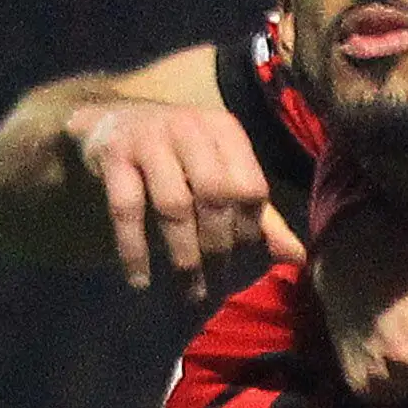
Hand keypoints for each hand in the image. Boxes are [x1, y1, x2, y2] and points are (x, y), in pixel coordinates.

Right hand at [65, 99, 304, 300]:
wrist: (110, 117)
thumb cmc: (177, 151)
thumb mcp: (220, 171)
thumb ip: (258, 213)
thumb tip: (297, 257)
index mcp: (224, 131)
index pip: (250, 186)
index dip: (249, 230)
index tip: (240, 261)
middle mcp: (191, 128)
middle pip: (215, 196)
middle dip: (218, 247)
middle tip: (215, 284)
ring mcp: (149, 139)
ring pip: (174, 206)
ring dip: (183, 255)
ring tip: (188, 289)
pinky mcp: (113, 155)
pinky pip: (126, 209)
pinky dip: (134, 248)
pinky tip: (140, 279)